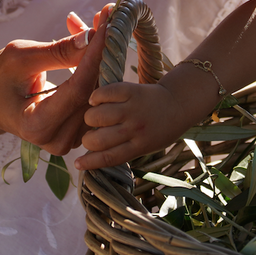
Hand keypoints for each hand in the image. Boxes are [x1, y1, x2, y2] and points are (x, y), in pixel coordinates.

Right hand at [0, 6, 111, 156]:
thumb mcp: (19, 58)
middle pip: (93, 91)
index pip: (79, 87)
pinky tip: (90, 48)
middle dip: (100, 51)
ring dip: (100, 58)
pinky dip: (96, 70)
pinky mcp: (77, 133)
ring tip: (95, 28)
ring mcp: (69, 140)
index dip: (94, 53)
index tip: (106, 22)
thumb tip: (92, 37)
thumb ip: (57, 51)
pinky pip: (95, 97)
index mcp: (37, 125)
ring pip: (99, 93)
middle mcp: (57, 139)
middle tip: (104, 17)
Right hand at [77, 81, 196, 169]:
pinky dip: (96, 97)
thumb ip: (123, 150)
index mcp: (139, 146)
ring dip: (90, 117)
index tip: (77, 164)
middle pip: (99, 139)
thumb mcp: (146, 146)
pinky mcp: (132, 90)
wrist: (179, 104)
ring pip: (97, 116)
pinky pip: (105, 93)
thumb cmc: (159, 129)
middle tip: (91, 135)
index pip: (109, 158)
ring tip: (94, 117)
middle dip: (88, 139)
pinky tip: (96, 100)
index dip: (89, 163)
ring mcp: (133, 109)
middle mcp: (135, 129)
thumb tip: (93, 157)